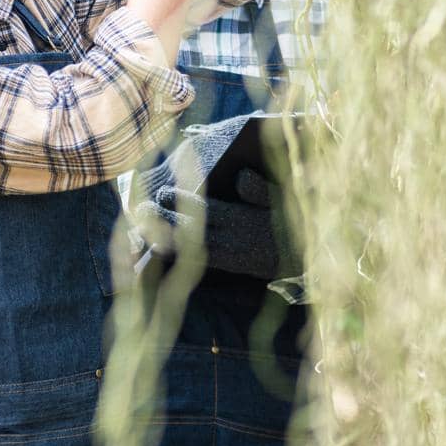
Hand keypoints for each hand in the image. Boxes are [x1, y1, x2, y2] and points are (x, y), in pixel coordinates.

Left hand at [135, 186, 283, 279]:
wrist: (304, 260)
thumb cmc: (292, 222)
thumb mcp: (281, 202)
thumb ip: (260, 191)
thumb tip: (240, 178)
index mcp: (244, 220)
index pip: (207, 209)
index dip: (182, 201)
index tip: (161, 192)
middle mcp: (234, 240)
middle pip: (192, 229)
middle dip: (167, 219)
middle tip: (141, 210)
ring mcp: (232, 256)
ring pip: (192, 247)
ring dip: (168, 239)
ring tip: (144, 231)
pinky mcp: (232, 267)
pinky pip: (201, 261)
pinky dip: (181, 255)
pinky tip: (163, 250)